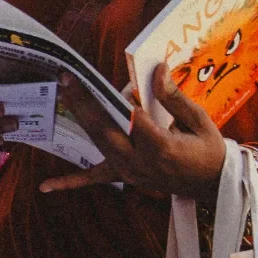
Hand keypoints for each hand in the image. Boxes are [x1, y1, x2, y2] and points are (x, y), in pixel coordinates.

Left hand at [40, 67, 227, 198]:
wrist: (212, 183)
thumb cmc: (208, 148)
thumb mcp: (199, 120)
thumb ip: (174, 98)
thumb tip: (157, 70)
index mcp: (162, 148)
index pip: (131, 121)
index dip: (112, 99)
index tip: (97, 79)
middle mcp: (140, 162)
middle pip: (106, 131)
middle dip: (84, 104)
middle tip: (67, 79)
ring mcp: (129, 172)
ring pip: (99, 143)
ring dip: (80, 118)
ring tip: (64, 92)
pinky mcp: (125, 176)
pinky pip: (95, 178)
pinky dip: (69, 182)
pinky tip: (45, 186)